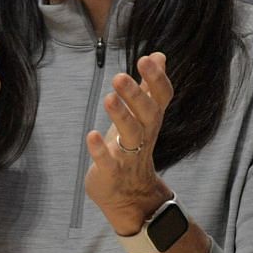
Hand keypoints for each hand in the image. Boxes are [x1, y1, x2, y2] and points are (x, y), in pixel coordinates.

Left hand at [85, 51, 174, 235]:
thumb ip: (149, 86)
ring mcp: (129, 155)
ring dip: (120, 116)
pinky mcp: (111, 172)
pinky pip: (108, 162)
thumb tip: (159, 55)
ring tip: (108, 98)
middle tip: (120, 76)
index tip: (146, 59)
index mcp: (151, 120)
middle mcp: (144, 136)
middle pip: (147, 114)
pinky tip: (91, 135)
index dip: (157, 79)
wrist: (130, 197)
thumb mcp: (142, 116)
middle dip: (136, 95)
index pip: (162, 98)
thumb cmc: (132, 148)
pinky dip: (100, 150)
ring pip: (131, 135)